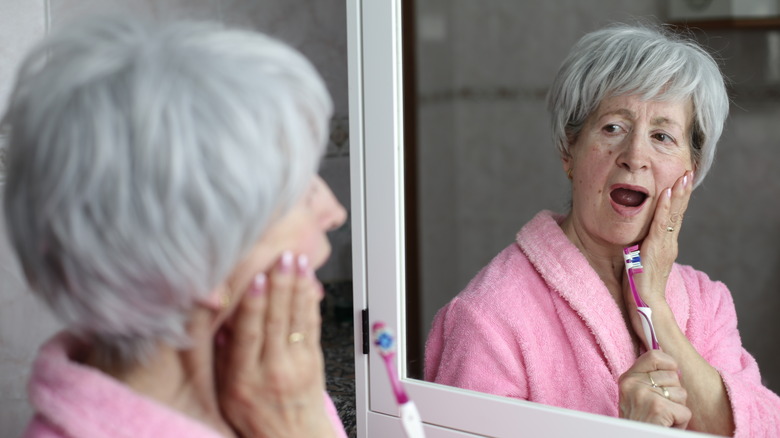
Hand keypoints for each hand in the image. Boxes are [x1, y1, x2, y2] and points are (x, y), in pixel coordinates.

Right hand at [215, 251, 334, 437]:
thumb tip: (220, 317)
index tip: (256, 277)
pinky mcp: (313, 361)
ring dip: (298, 286)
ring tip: (298, 260)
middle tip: (282, 257)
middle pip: (276, 320)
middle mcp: (271, 369)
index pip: (249, 334)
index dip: (253, 303)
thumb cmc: (254, 415)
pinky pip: (312, 326)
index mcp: (243, 377)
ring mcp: (296, 364)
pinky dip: (310, 302)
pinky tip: (309, 283)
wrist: (291, 437)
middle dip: (280, 285)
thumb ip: (224, 354)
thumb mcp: (227, 390)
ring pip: (297, 319)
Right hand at [618, 350, 690, 428]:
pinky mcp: (658, 408)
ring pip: (681, 394)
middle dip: (673, 394)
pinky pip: (685, 411)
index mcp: (628, 378)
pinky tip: (666, 425)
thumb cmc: (641, 421)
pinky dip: (680, 423)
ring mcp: (644, 395)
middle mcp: (633, 384)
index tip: (668, 377)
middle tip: (659, 408)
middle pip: (673, 376)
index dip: (669, 364)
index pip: (655, 355)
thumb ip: (649, 377)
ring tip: (662, 418)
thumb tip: (675, 365)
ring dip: (677, 409)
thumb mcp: (637, 395)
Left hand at [623, 170, 692, 345]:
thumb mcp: (638, 261)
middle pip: (677, 212)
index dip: (677, 199)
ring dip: (678, 194)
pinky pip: (660, 225)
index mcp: (664, 245)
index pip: (673, 217)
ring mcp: (664, 247)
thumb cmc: (638, 288)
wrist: (646, 307)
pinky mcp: (656, 250)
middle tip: (688, 171)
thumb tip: (631, 241)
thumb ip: (638, 249)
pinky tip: (666, 194)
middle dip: (682, 191)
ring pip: (673, 215)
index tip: (680, 181)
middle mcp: (668, 244)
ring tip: (683, 176)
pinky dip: (664, 208)